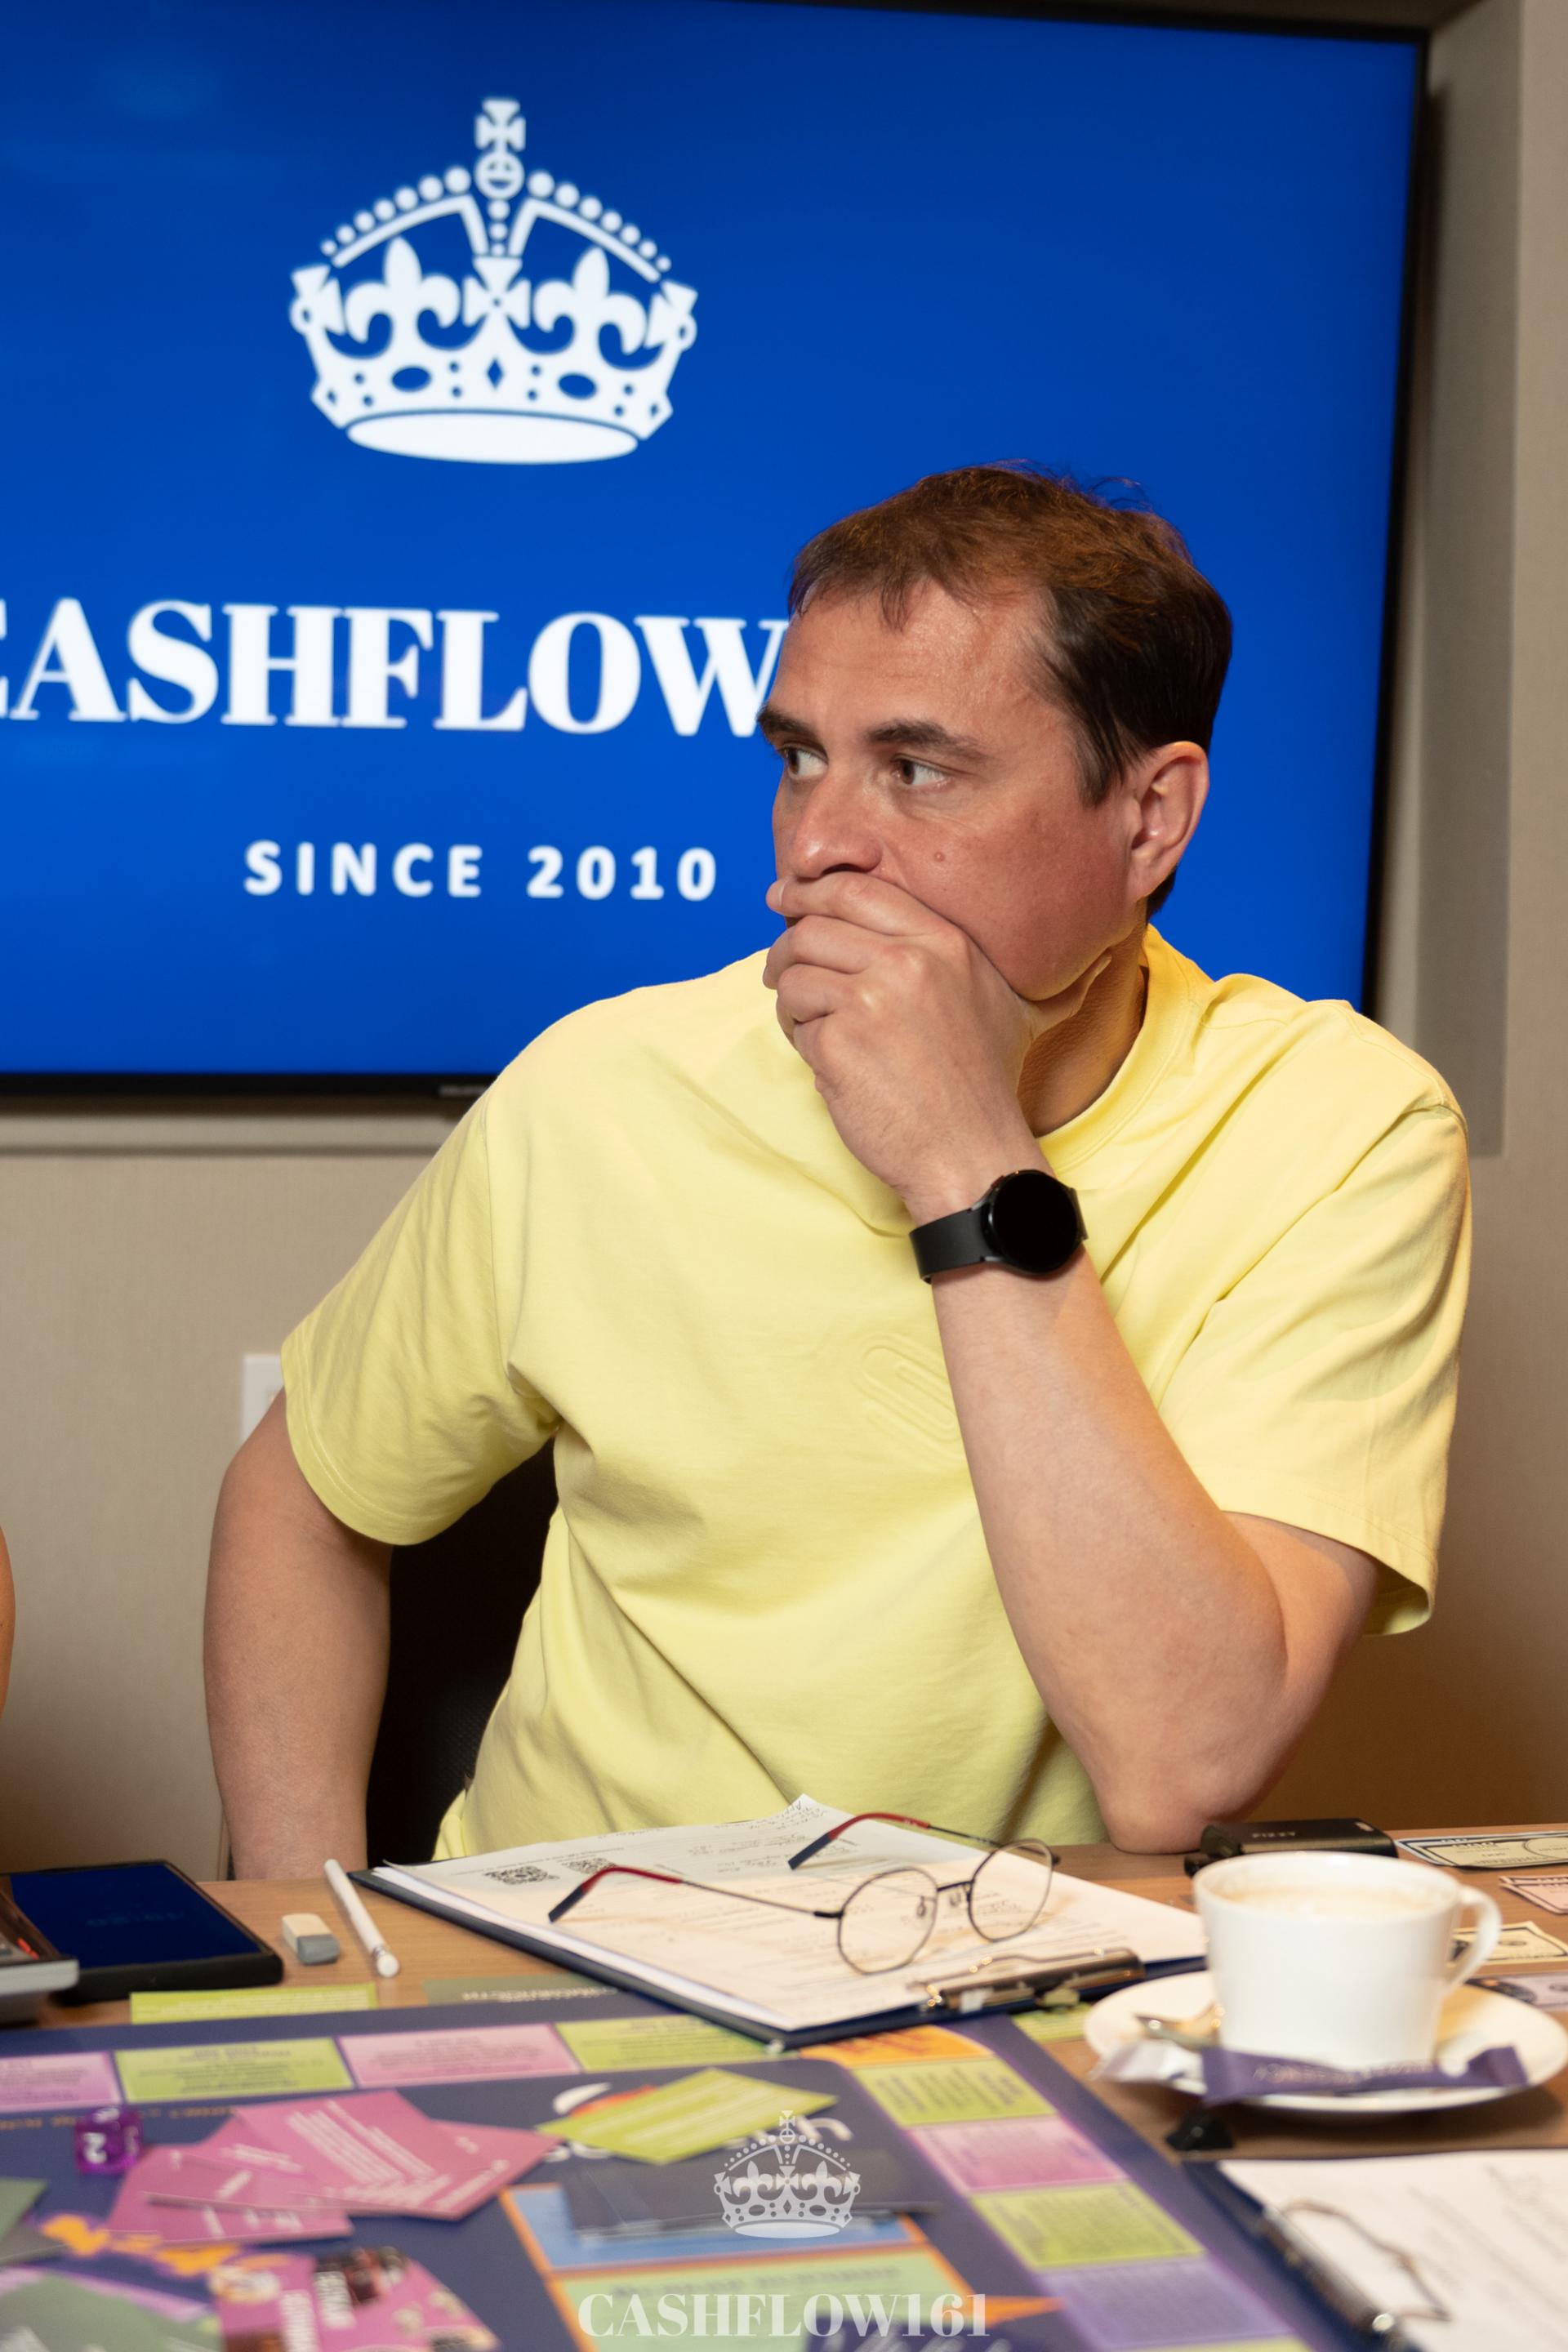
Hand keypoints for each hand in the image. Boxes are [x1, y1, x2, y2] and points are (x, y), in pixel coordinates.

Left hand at [762, 873, 1110, 1216]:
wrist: (971, 1153)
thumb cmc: (987, 1086)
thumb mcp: (1020, 1012)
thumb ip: (1041, 975)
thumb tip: (1114, 953)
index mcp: (946, 941)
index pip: (856, 888)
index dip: (811, 889)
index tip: (787, 898)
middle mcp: (909, 959)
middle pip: (814, 924)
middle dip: (787, 946)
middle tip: (781, 969)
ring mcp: (872, 999)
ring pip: (796, 971)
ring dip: (791, 998)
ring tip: (810, 1022)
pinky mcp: (841, 1041)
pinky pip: (795, 1019)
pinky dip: (799, 1037)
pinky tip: (826, 1058)